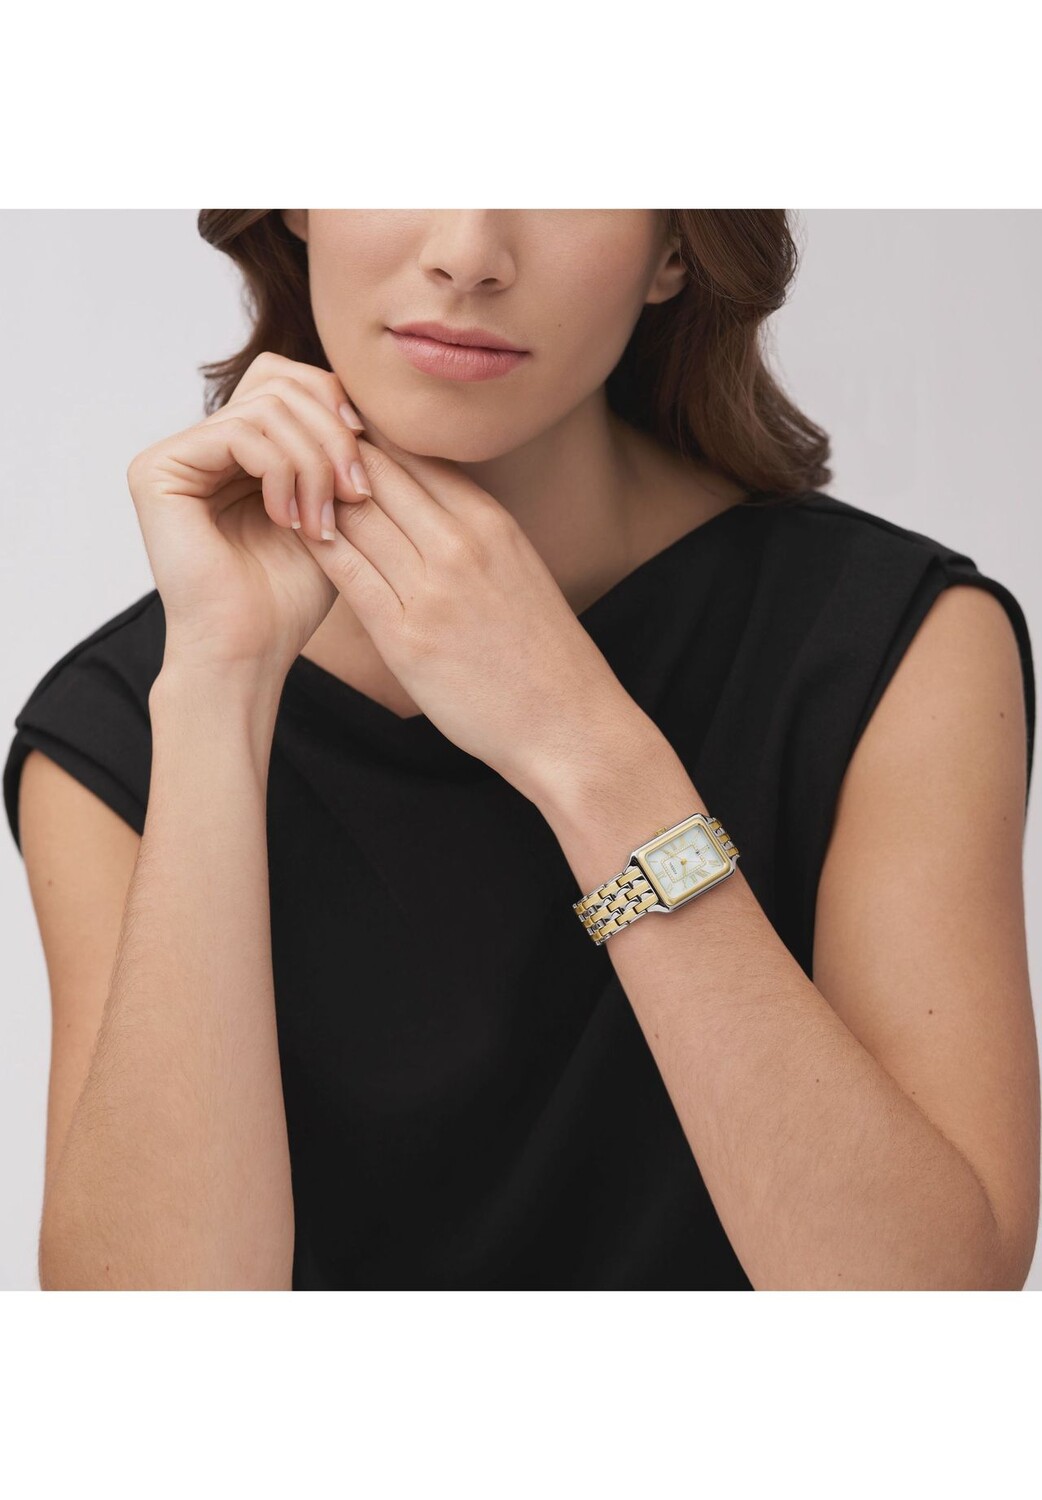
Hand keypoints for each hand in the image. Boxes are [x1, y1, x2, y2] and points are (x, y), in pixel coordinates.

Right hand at [126, 351, 372, 682]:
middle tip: (357, 494)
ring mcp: (176, 454)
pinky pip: (237, 433)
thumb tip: (366, 400)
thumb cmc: (291, 597)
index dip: (337, 408)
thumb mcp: (334, 511)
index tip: (369, 467)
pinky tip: (288, 521)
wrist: (250, 652)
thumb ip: (339, 453)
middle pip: (280, 381)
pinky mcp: (157, 470)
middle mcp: (204, 444)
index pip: (292, 381)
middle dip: (332, 435)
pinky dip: (280, 472)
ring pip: (267, 407)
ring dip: (313, 464)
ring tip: (323, 523)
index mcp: (242, 448)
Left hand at [292, 429, 645, 799]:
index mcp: (491, 521)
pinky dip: (316, 546)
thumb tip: (425, 507)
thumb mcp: (517, 570)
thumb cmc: (541, 656)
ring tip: (275, 485)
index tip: (327, 433)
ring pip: (356, 515)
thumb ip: (471, 534)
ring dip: (312, 496)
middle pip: (376, 472)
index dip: (362, 438)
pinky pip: (347, 574)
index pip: (412, 453)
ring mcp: (435, 589)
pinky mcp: (409, 637)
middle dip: (327, 455)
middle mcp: (462, 542)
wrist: (570, 724)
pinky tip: (290, 535)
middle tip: (283, 446)